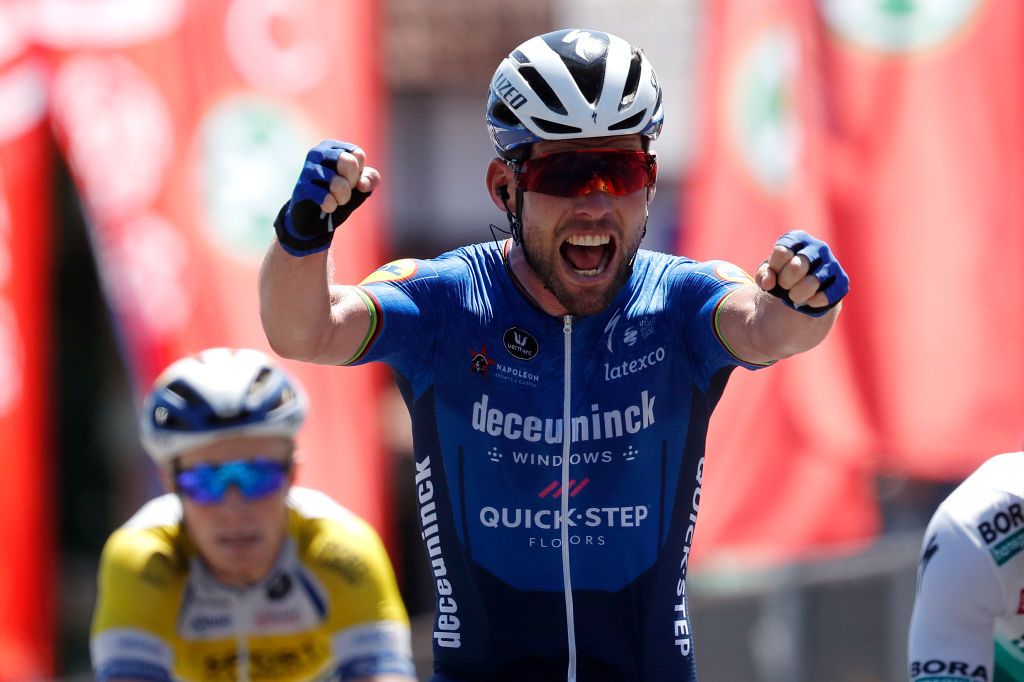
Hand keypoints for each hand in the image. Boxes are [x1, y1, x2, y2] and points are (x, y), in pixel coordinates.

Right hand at [274, 140, 380, 256]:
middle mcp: (318, 153)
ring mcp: (308, 170)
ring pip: (338, 183)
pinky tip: (328, 207)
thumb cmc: (339, 193)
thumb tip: (362, 184)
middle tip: (346, 190)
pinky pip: (325, 197)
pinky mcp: (302, 188)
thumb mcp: (360, 184)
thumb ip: (370, 178)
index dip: (359, 173)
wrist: (316, 217)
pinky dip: (332, 205)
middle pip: (348, 162)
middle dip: (352, 182)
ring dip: (343, 197)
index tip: (351, 180)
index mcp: (332, 147)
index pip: (357, 154)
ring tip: (337, 200)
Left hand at [755, 230, 848, 316]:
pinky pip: (826, 295)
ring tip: (794, 296)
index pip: (782, 252)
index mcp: (798, 238)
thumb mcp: (767, 273)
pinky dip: (813, 302)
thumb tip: (769, 282)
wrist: (802, 290)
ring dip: (797, 295)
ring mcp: (832, 263)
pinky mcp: (842, 282)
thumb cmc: (781, 275)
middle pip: (797, 267)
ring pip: (812, 282)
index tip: (776, 272)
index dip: (775, 268)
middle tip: (785, 286)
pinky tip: (809, 301)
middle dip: (785, 282)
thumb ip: (763, 275)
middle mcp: (818, 247)